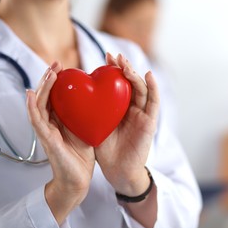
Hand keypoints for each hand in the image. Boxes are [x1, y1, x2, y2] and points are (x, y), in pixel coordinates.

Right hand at [26, 61, 94, 223]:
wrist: (78, 180)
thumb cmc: (82, 156)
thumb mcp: (86, 129)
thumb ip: (86, 115)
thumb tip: (96, 100)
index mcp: (60, 120)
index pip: (56, 96)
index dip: (58, 81)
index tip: (65, 67)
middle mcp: (50, 123)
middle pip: (46, 96)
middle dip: (49, 79)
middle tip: (56, 63)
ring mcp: (46, 131)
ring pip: (39, 104)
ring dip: (42, 87)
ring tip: (48, 73)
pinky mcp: (46, 140)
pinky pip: (36, 121)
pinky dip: (32, 107)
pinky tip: (31, 94)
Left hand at [94, 53, 159, 196]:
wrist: (117, 171)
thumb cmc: (105, 150)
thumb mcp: (94, 125)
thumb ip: (90, 110)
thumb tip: (73, 93)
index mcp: (119, 108)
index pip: (118, 84)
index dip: (113, 70)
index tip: (104, 57)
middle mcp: (132, 109)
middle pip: (130, 83)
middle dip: (123, 68)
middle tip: (113, 56)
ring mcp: (142, 115)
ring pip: (142, 89)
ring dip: (134, 74)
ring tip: (125, 63)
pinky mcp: (150, 123)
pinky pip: (154, 103)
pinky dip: (153, 88)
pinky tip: (148, 75)